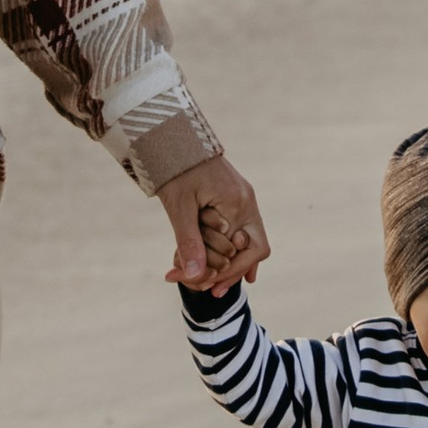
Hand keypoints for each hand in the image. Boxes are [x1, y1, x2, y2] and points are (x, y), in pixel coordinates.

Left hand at [155, 152, 269, 288]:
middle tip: (210, 290)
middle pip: (255, 248)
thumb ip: (189, 242)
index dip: (226, 274)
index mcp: (238, 203)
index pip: (246, 252)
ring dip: (231, 261)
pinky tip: (225, 265)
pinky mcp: (235, 195)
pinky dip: (234, 247)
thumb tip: (193, 277)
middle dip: (233, 271)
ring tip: (211, 282)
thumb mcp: (178, 207)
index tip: (205, 288)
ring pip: (249, 239)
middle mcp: (247, 200)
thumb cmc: (174, 168)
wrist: (172, 136)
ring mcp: (244, 197)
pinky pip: (242, 227)